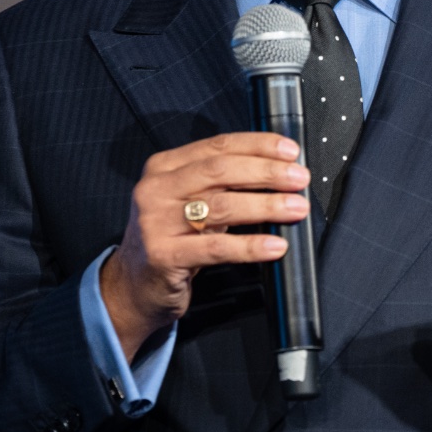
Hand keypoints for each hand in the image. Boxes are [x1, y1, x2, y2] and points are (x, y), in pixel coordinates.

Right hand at [99, 132, 309, 358]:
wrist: (133, 286)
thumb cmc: (171, 241)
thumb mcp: (188, 203)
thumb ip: (220, 185)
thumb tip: (276, 173)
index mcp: (163, 167)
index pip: (217, 146)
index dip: (257, 145)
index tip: (289, 151)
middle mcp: (156, 189)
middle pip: (220, 170)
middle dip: (266, 172)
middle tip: (299, 179)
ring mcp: (157, 222)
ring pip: (221, 206)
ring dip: (265, 206)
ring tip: (295, 209)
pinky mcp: (163, 255)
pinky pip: (216, 247)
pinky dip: (250, 246)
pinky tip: (274, 246)